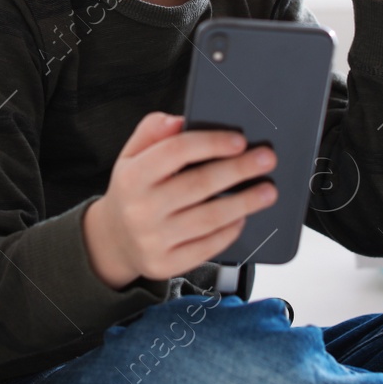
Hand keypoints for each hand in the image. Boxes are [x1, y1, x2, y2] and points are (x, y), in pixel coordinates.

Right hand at [83, 112, 277, 287]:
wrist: (114, 240)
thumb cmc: (132, 192)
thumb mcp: (131, 156)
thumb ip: (152, 131)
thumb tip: (179, 120)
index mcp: (133, 176)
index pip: (176, 151)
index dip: (211, 143)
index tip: (239, 140)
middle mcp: (141, 208)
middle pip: (199, 184)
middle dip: (239, 170)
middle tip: (266, 160)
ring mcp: (154, 239)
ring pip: (209, 218)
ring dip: (244, 202)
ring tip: (267, 190)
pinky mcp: (167, 264)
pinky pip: (207, 247)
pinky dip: (230, 231)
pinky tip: (242, 217)